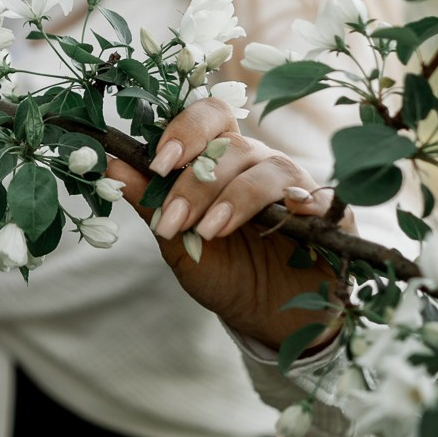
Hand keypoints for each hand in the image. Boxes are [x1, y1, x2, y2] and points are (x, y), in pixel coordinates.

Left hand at [106, 97, 350, 353]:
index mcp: (222, 158)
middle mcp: (259, 162)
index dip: (184, 130)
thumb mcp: (178, 243)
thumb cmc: (223, 271)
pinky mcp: (329, 215)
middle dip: (196, 183)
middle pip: (231, 146)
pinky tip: (287, 217)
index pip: (207, 118)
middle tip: (173, 220)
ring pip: (266, 169)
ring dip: (233, 199)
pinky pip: (319, 197)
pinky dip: (302, 202)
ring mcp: (296, 184)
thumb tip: (109, 166)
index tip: (158, 164)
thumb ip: (150, 203)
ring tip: (209, 233)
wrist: (269, 318)